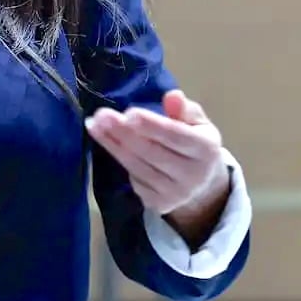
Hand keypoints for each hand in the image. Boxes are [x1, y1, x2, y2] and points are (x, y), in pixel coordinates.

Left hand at [85, 90, 229, 217]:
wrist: (202, 187)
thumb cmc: (195, 145)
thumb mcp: (198, 124)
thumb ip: (186, 110)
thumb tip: (172, 96)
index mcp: (206, 149)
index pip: (176, 136)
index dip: (152, 125)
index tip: (129, 113)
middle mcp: (192, 175)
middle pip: (151, 152)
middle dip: (123, 132)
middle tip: (101, 115)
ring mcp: (175, 193)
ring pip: (137, 166)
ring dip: (112, 144)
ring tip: (94, 125)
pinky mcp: (159, 204)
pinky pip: (133, 179)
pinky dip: (118, 159)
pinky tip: (105, 142)